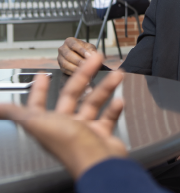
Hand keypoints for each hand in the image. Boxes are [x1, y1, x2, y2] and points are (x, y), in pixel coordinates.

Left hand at [0, 53, 126, 178]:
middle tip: (93, 60)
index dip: (39, 90)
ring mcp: (85, 130)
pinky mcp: (102, 134)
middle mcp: (65, 126)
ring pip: (93, 103)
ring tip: (116, 75)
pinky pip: (108, 117)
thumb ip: (17, 114)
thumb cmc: (70, 145)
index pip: (39, 104)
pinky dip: (114, 107)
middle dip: (83, 76)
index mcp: (47, 123)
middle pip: (72, 96)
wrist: (98, 162)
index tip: (43, 75)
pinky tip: (118, 100)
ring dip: (105, 88)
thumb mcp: (38, 124)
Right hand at [58, 37, 96, 74]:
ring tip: (84, 69)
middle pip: (68, 54)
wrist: (82, 56)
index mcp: (69, 41)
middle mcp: (62, 48)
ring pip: (65, 63)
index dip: (81, 50)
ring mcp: (60, 58)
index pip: (74, 45)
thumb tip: (92, 55)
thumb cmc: (86, 50)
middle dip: (78, 60)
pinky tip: (79, 73)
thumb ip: (91, 50)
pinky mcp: (60, 66)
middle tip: (86, 64)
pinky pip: (65, 70)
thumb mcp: (90, 47)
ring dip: (75, 67)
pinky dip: (73, 72)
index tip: (88, 55)